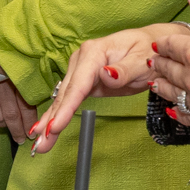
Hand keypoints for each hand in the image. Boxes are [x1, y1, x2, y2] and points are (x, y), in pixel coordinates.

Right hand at [28, 22, 189, 149]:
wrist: (150, 46)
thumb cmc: (148, 51)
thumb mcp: (142, 61)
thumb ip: (123, 70)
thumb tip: (105, 75)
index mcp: (94, 52)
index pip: (78, 84)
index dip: (66, 108)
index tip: (55, 127)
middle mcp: (81, 59)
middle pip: (65, 94)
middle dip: (52, 120)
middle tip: (40, 143)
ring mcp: (80, 70)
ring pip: (63, 99)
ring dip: (50, 121)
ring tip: (39, 143)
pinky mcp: (83, 80)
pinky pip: (68, 100)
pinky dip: (58, 115)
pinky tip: (47, 128)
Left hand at [146, 0, 189, 137]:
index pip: (171, 45)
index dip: (164, 42)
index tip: (161, 42)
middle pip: (168, 69)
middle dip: (161, 62)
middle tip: (156, 60)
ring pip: (172, 93)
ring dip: (162, 85)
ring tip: (157, 81)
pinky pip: (186, 117)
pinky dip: (176, 111)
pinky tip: (173, 109)